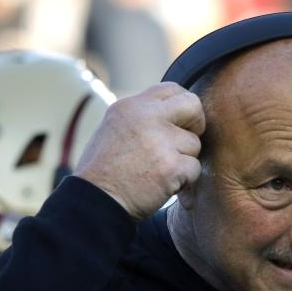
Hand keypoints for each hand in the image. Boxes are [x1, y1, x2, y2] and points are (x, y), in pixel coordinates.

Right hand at [74, 82, 204, 219]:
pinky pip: (194, 168)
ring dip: (184, 160)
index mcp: (131, 106)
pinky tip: (164, 186)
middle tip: (185, 143)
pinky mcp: (172, 166)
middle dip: (196, 123)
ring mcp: (161, 141)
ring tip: (160, 172)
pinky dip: (184, 181)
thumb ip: (141, 118)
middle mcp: (147, 117)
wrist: (95, 201)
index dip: (182, 106)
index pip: (171, 89)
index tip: (181, 122)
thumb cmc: (102, 172)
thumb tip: (171, 114)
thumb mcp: (114, 129)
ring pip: (194, 144)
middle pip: (192, 105)